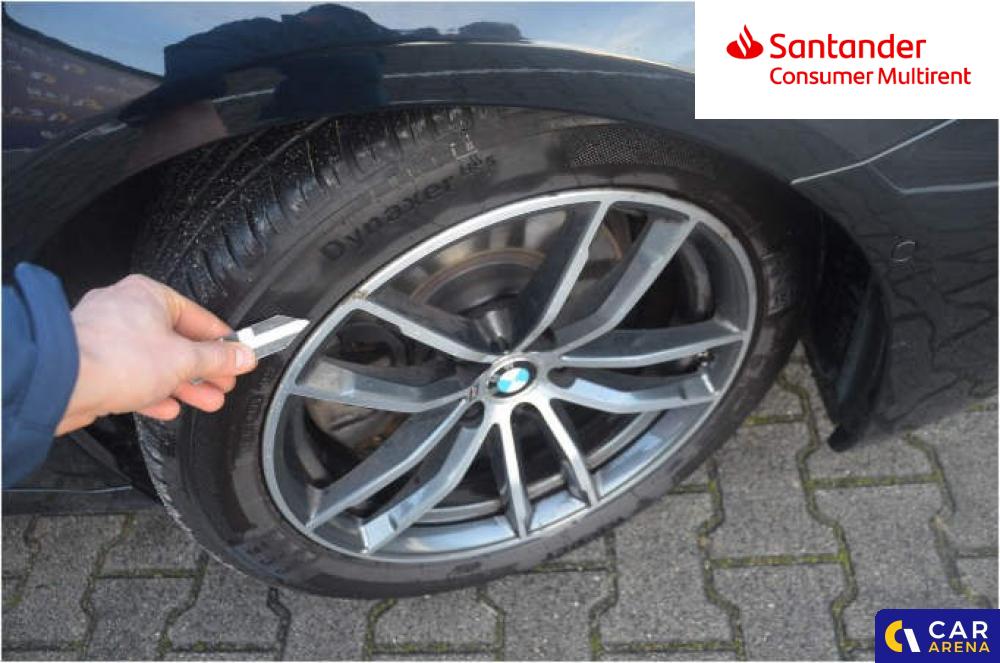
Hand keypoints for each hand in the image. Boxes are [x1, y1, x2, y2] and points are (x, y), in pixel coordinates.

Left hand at [58, 274, 256, 433]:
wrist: (61, 384)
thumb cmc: (114, 358)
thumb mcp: (184, 360)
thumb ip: (218, 359)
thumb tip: (242, 356)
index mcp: (150, 295)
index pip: (200, 318)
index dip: (224, 342)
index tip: (239, 358)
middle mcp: (126, 310)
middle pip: (178, 342)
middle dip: (204, 370)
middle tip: (222, 385)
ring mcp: (107, 337)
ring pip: (156, 362)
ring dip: (183, 385)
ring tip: (205, 401)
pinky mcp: (93, 364)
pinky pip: (133, 376)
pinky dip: (154, 391)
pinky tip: (167, 406)